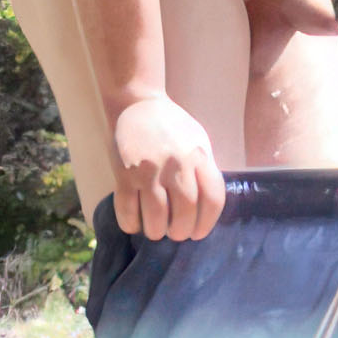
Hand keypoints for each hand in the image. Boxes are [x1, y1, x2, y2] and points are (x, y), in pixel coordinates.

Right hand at [110, 94, 226, 240]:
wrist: (138, 104)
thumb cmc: (172, 126)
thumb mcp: (198, 142)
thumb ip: (203, 171)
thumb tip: (205, 208)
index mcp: (199, 156)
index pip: (212, 199)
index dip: (207, 223)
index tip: (198, 232)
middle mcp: (177, 164)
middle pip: (185, 212)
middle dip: (181, 232)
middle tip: (175, 233)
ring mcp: (149, 170)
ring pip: (156, 217)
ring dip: (157, 232)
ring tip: (156, 231)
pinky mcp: (125, 174)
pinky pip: (128, 210)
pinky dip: (132, 224)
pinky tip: (135, 224)